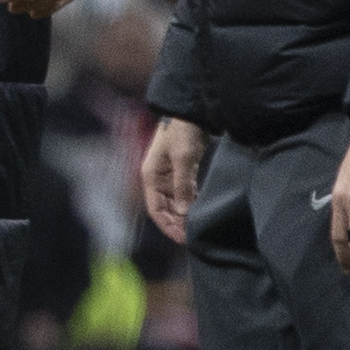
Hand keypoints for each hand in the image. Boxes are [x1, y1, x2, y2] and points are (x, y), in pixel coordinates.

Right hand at [134, 110, 204, 245]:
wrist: (190, 111)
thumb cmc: (182, 133)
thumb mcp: (183, 159)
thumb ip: (182, 186)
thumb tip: (183, 212)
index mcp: (150, 177)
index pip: (155, 209)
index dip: (167, 225)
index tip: (181, 239)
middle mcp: (157, 179)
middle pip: (164, 208)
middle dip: (176, 223)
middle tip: (192, 237)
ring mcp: (168, 175)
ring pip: (174, 202)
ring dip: (183, 215)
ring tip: (196, 228)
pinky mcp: (180, 170)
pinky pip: (183, 193)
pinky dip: (189, 203)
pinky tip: (198, 211)